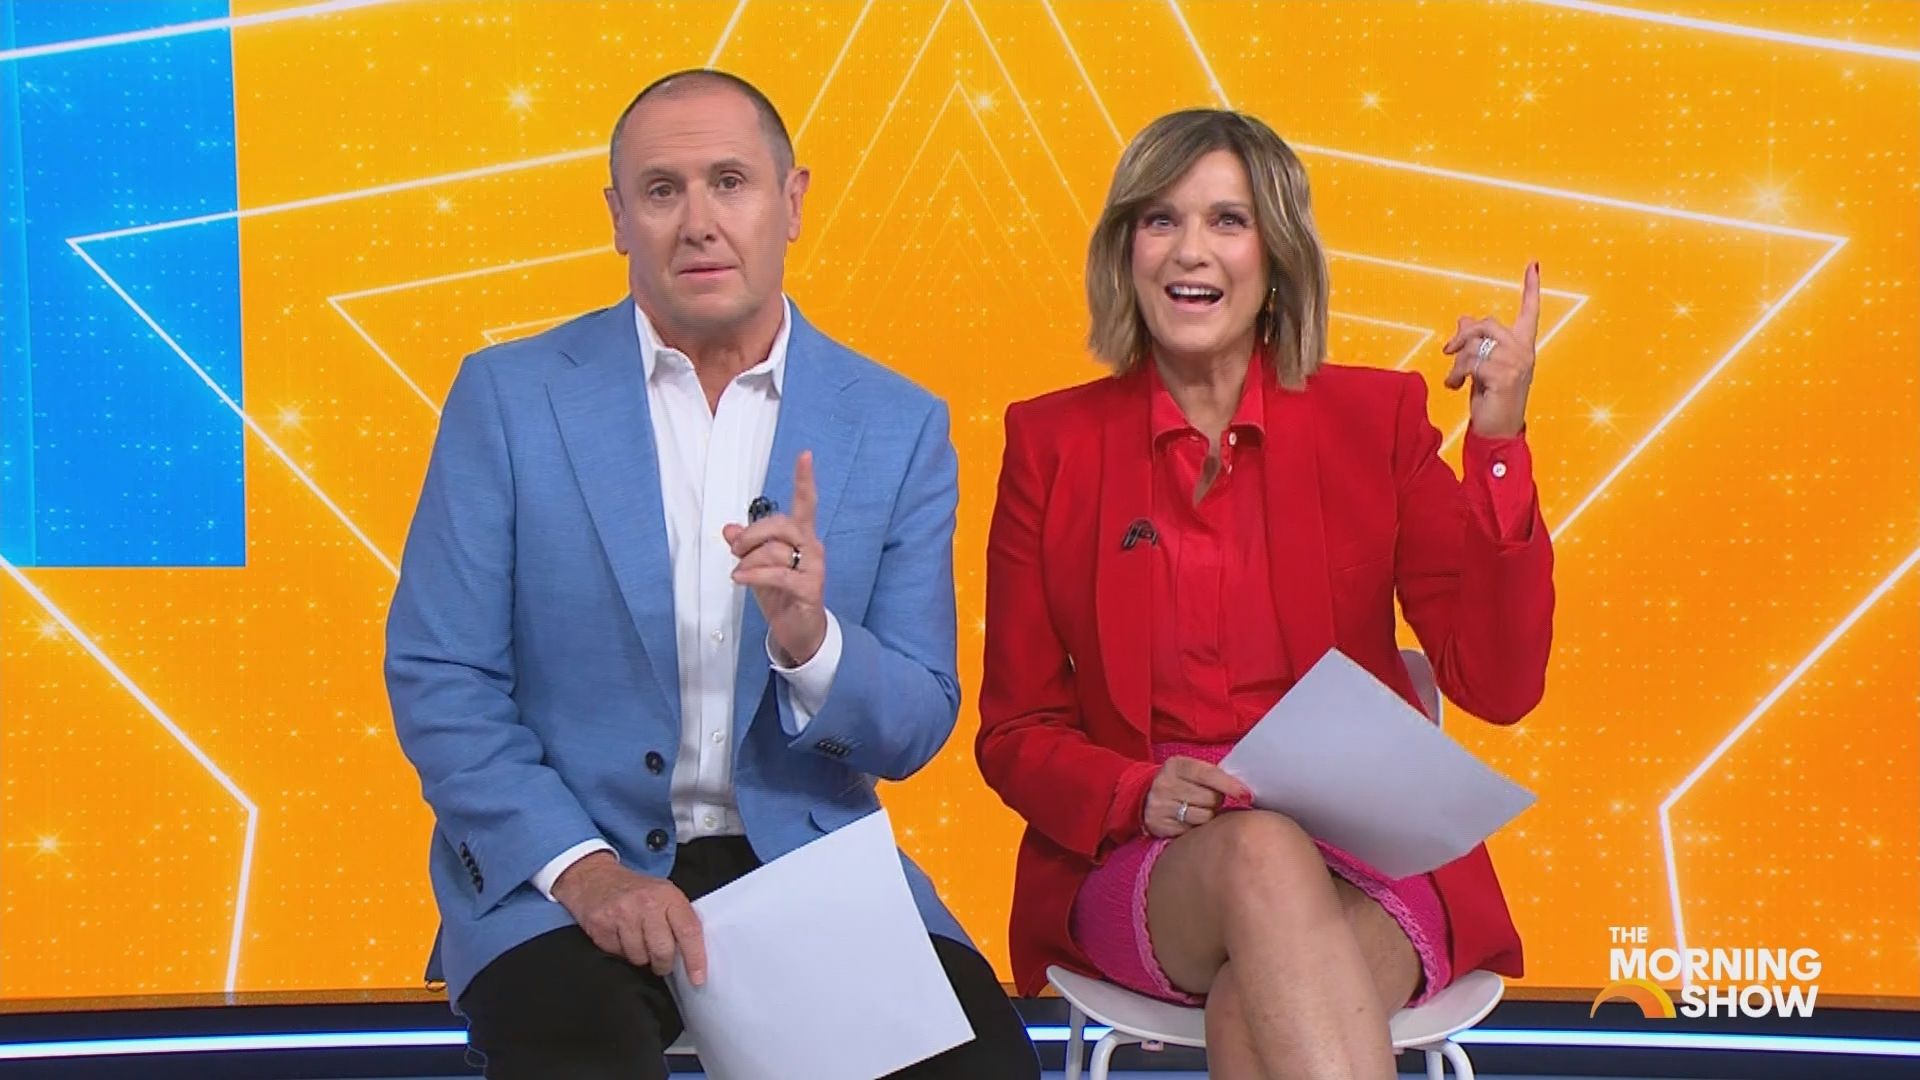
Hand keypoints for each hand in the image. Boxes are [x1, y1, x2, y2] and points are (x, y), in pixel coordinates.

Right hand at [550, 852, 706, 985]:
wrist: (595, 878)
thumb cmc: (636, 891)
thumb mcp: (664, 894)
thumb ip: (679, 919)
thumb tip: (693, 955)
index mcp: (668, 895)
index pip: (688, 931)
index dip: (695, 958)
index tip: (698, 978)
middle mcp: (646, 903)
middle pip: (662, 951)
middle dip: (664, 964)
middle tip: (661, 963)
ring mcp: (622, 914)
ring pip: (639, 957)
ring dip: (641, 957)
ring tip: (638, 942)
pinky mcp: (601, 925)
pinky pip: (617, 955)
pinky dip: (621, 952)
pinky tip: (620, 936)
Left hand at [723, 451, 826, 664]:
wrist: (799, 631)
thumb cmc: (781, 595)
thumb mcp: (757, 566)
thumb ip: (746, 546)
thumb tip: (728, 529)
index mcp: (802, 536)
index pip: (806, 502)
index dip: (804, 479)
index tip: (805, 455)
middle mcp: (812, 547)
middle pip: (781, 524)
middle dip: (752, 534)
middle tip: (736, 549)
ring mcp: (814, 568)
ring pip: (775, 550)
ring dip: (749, 561)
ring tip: (740, 573)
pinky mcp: (809, 589)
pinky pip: (777, 574)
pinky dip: (753, 575)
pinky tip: (738, 579)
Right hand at [1144, 756, 1250, 838]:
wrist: (1144, 795)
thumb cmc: (1180, 781)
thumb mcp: (1190, 769)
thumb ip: (1213, 775)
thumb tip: (1245, 792)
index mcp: (1176, 765)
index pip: (1209, 775)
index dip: (1230, 785)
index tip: (1247, 795)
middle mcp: (1165, 784)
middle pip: (1210, 799)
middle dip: (1216, 801)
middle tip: (1210, 799)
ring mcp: (1160, 806)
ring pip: (1203, 817)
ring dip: (1208, 815)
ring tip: (1198, 808)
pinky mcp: (1159, 825)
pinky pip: (1191, 831)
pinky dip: (1195, 827)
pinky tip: (1188, 819)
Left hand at [1442, 261, 1541, 437]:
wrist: (1498, 431)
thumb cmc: (1491, 397)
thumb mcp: (1483, 365)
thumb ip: (1476, 342)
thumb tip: (1463, 318)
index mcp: (1523, 345)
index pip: (1530, 311)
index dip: (1531, 287)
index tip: (1533, 263)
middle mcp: (1524, 351)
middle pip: (1486, 324)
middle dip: (1462, 336)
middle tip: (1448, 350)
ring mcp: (1516, 363)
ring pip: (1474, 345)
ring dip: (1456, 362)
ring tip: (1454, 380)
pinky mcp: (1504, 376)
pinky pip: (1469, 363)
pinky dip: (1455, 375)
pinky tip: (1454, 386)